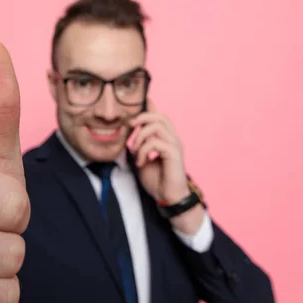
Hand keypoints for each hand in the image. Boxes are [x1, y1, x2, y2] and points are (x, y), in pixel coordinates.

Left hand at [129, 100, 203, 233]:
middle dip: (142, 117)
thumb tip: (128, 138)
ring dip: (140, 137)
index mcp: (166, 139)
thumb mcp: (142, 160)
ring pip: (157, 125)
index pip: (159, 116)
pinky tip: (141, 162)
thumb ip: (139, 147)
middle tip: (129, 126)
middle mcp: (172, 139)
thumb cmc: (157, 181)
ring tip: (135, 150)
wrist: (169, 198)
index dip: (149, 107)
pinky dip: (143, 151)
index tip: (136, 104)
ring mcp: (175, 145)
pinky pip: (155, 142)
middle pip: (160, 116)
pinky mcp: (174, 154)